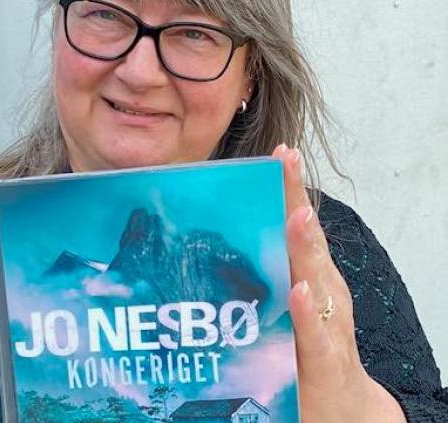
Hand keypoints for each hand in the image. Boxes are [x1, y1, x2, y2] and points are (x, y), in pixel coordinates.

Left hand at [272, 144, 406, 422]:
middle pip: (309, 238)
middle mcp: (323, 290)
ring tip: (295, 215)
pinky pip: (317, 336)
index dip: (290, 189)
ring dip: (306, 246)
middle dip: (296, 199)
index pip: (299, 225)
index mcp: (310, 274)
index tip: (280, 154)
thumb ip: (260, 277)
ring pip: (317, 278)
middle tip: (286, 161)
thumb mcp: (281, 305)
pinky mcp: (327, 362)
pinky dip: (308, 312)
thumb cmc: (307, 350)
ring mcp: (329, 323)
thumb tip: (209, 249)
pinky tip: (299, 291)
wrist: (343, 409)